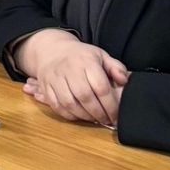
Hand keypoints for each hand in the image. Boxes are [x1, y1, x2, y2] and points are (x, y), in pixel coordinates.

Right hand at [15, 29, 129, 125]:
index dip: (110, 105)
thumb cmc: (81, 56)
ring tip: (94, 119)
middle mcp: (69, 69)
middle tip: (106, 120)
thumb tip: (124, 81)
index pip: (100, 87)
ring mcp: (54, 78)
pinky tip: (79, 116)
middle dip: (98, 113)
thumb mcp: (101, 56)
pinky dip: (68, 115)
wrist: (52, 50)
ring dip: (84, 115)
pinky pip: (56, 105)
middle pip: (85, 96)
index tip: (116, 115)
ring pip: (69, 103)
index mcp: (86, 61)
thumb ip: (116, 68)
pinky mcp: (45, 87)